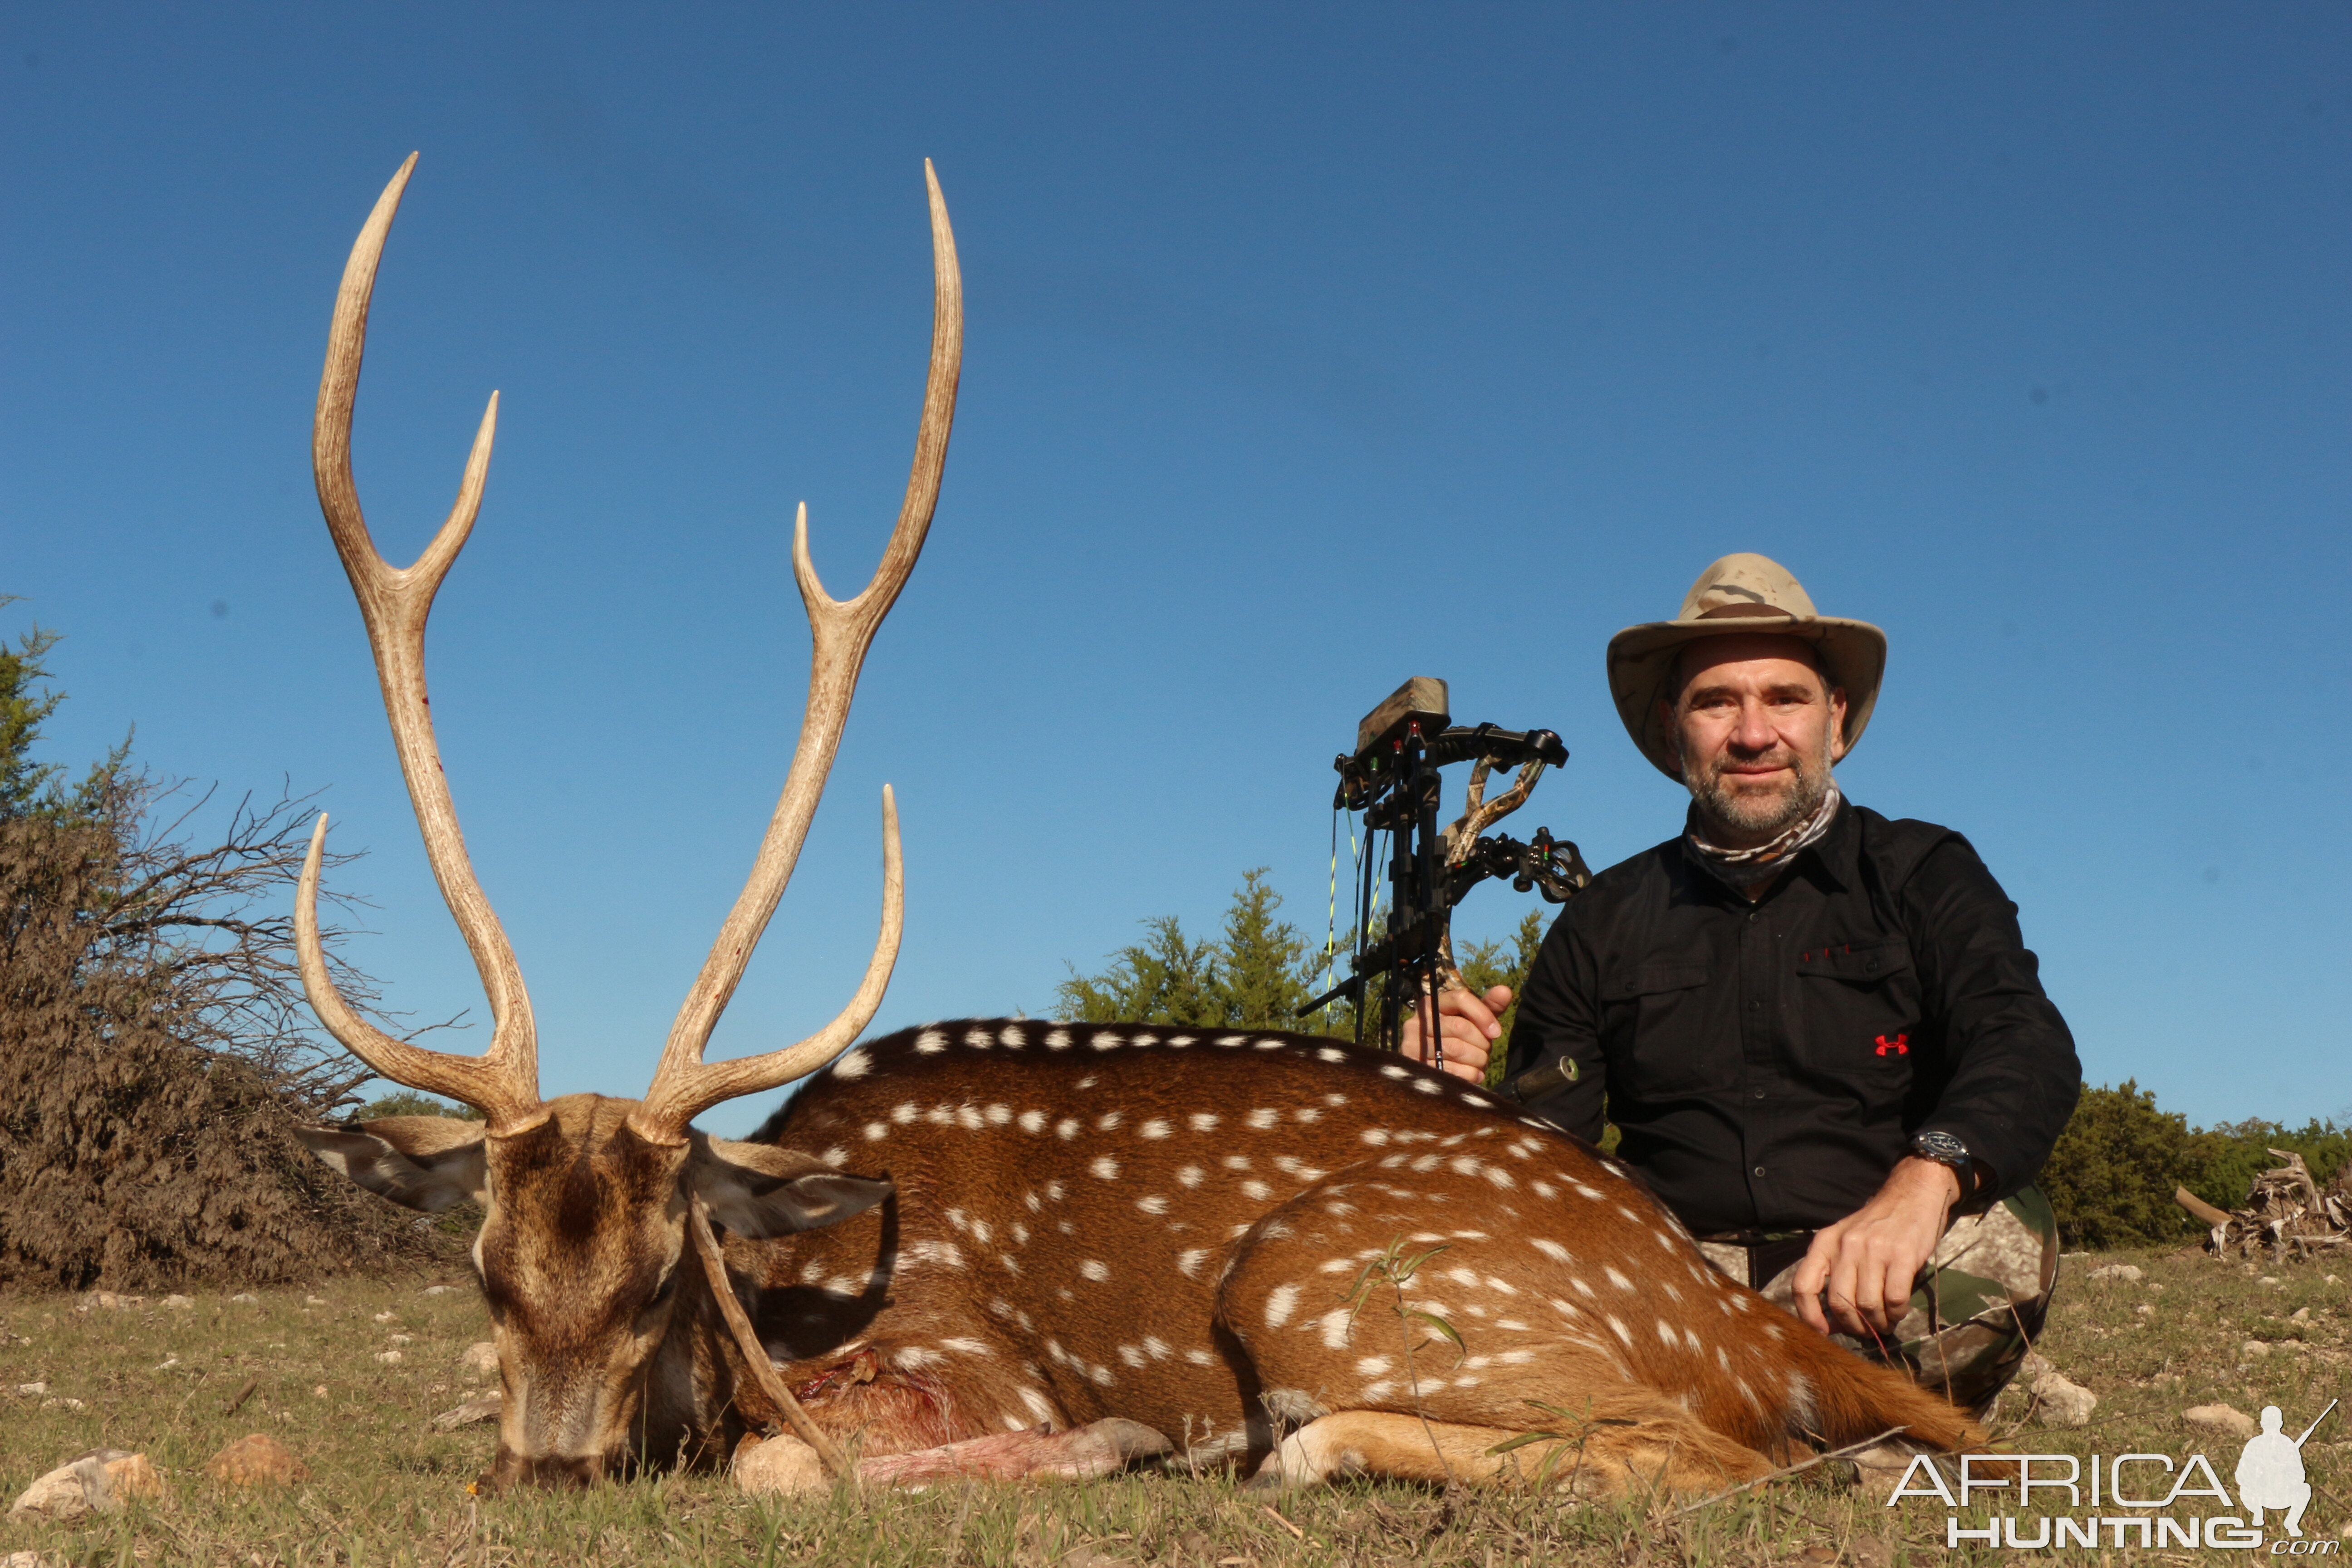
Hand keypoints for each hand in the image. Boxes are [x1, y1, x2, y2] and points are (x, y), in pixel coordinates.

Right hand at [1397, 984, 1507, 1082]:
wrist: (1435, 1067)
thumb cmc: (1458, 1039)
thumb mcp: (1472, 1021)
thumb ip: (1488, 1007)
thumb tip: (1505, 990)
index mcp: (1432, 1003)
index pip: (1460, 998)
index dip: (1483, 1015)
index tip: (1496, 1032)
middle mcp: (1417, 1021)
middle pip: (1460, 1026)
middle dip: (1482, 1042)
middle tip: (1486, 1050)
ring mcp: (1413, 1044)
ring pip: (1456, 1049)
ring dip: (1477, 1059)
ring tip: (1480, 1062)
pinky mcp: (1416, 1066)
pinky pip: (1451, 1070)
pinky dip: (1470, 1074)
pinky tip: (1475, 1074)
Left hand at [1789, 1157, 1959, 1339]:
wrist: (1912, 1193)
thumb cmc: (1878, 1224)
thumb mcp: (1845, 1240)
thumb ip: (1836, 1273)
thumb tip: (1832, 1321)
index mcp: (1825, 1243)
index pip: (1803, 1285)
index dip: (1809, 1316)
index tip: (1823, 1332)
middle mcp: (1845, 1246)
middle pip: (1838, 1302)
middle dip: (1852, 1326)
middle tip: (1866, 1331)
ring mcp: (1874, 1250)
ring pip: (1867, 1305)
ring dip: (1877, 1323)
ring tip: (1884, 1323)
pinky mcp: (1902, 1255)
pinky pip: (1894, 1298)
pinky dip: (1897, 1313)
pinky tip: (1898, 1311)